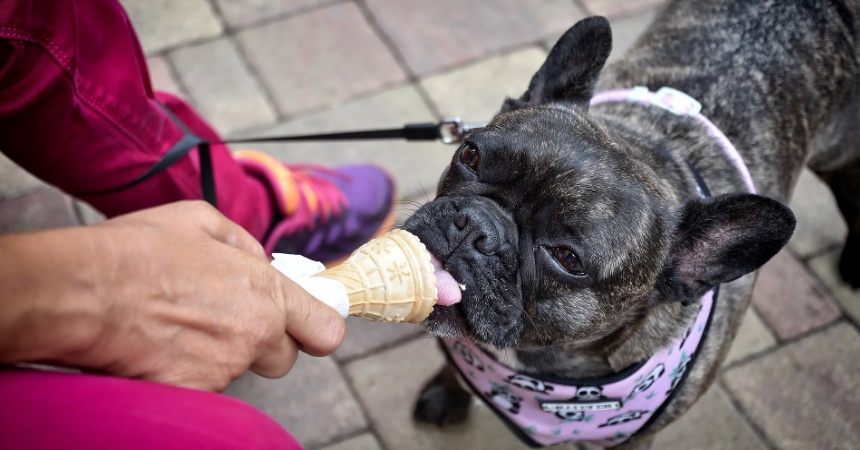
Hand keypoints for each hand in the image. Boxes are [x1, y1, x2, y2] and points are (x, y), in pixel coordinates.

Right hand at [0, 201, 344, 390]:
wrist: (83, 290)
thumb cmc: (137, 250)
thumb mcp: (200, 220)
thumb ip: (244, 245)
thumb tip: (259, 261)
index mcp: (266, 292)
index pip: (325, 330)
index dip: (316, 330)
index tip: (309, 329)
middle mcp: (255, 334)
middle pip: (283, 359)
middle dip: (262, 345)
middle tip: (223, 324)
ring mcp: (225, 369)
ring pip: (237, 372)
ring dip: (218, 357)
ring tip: (174, 327)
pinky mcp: (194, 394)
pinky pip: (202, 391)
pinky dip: (184, 375)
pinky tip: (157, 350)